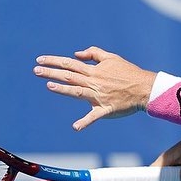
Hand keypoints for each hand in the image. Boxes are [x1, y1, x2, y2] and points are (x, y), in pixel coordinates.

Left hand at [35, 46, 155, 130]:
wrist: (144, 88)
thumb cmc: (128, 72)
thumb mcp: (111, 57)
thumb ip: (93, 53)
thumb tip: (76, 53)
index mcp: (94, 71)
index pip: (70, 63)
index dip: (54, 61)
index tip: (40, 60)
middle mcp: (94, 82)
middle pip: (70, 75)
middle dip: (51, 72)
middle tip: (35, 70)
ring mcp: (99, 96)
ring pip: (77, 91)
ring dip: (63, 88)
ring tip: (48, 85)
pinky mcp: (106, 109)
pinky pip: (94, 116)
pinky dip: (85, 122)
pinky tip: (75, 127)